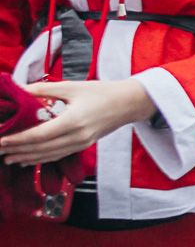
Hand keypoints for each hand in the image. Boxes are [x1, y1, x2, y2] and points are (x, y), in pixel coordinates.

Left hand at [0, 79, 153, 166]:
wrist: (129, 103)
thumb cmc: (102, 92)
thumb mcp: (72, 86)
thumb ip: (43, 89)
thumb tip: (19, 89)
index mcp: (73, 121)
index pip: (39, 135)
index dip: (17, 140)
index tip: (1, 140)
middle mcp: (77, 136)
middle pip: (41, 149)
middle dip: (17, 151)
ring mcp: (81, 143)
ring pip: (48, 156)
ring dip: (27, 158)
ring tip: (8, 158)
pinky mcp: (83, 145)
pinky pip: (58, 155)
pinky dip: (41, 159)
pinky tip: (29, 159)